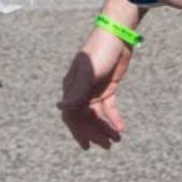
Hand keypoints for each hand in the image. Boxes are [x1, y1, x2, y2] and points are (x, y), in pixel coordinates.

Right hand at [58, 26, 133, 148]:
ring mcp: (94, 89)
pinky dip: (114, 118)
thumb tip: (60, 108)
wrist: (117, 35)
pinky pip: (109, 107)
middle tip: (107, 146)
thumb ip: (76, 92)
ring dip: (105, 128)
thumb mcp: (89, 73)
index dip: (77, 131)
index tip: (86, 145)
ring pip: (97, 115)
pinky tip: (121, 127)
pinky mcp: (108, 87)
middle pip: (85, 117)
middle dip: (95, 133)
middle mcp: (82, 90)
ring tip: (117, 139)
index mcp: (72, 87)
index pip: (71, 114)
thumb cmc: (99, 51)